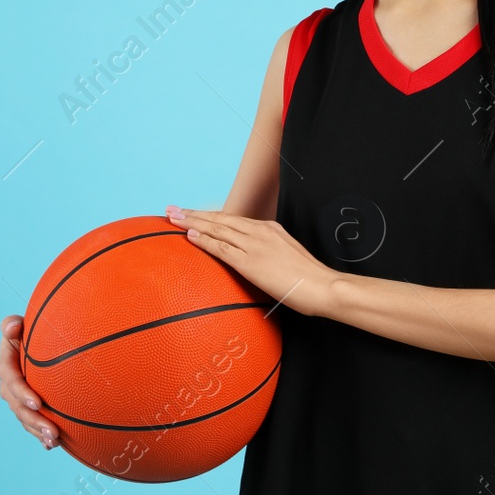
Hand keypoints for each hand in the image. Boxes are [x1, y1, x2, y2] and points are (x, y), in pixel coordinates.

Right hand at [0, 314, 60, 449]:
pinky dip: (40, 436)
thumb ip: (11, 324)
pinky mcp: (26, 408)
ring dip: (38, 432)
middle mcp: (8, 385)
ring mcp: (16, 399)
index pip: (10, 379)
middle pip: (18, 406)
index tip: (37, 403)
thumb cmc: (30, 332)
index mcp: (6, 365)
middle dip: (34, 420)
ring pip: (25, 418)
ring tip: (55, 441)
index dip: (21, 392)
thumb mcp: (18, 325)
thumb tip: (12, 326)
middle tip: (54, 432)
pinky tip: (51, 446)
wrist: (38, 346)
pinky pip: (31, 424)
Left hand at [163, 205, 338, 317]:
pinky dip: (204, 241)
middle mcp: (260, 231)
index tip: (192, 213)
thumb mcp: (287, 257)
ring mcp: (255, 245)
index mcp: (269, 228)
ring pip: (217, 228)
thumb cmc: (309, 279)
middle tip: (171, 209)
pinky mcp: (251, 262)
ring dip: (192, 222)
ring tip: (172, 217)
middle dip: (193, 214)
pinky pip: (222, 248)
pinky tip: (189, 237)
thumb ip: (269, 255)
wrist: (323, 286)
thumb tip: (257, 263)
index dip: (209, 216)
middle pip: (219, 218)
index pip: (232, 219)